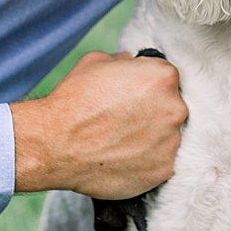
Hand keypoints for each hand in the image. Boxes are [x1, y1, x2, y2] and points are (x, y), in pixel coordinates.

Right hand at [10, 51, 186, 197]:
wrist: (56, 145)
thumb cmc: (74, 102)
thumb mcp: (97, 62)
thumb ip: (124, 60)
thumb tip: (131, 62)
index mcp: (163, 77)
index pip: (167, 78)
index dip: (147, 86)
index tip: (132, 95)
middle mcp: (174, 108)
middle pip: (172, 106)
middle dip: (153, 111)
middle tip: (125, 119)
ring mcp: (171, 142)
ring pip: (168, 136)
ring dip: (151, 137)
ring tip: (121, 140)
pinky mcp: (163, 170)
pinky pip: (161, 161)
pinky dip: (146, 161)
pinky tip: (123, 157)